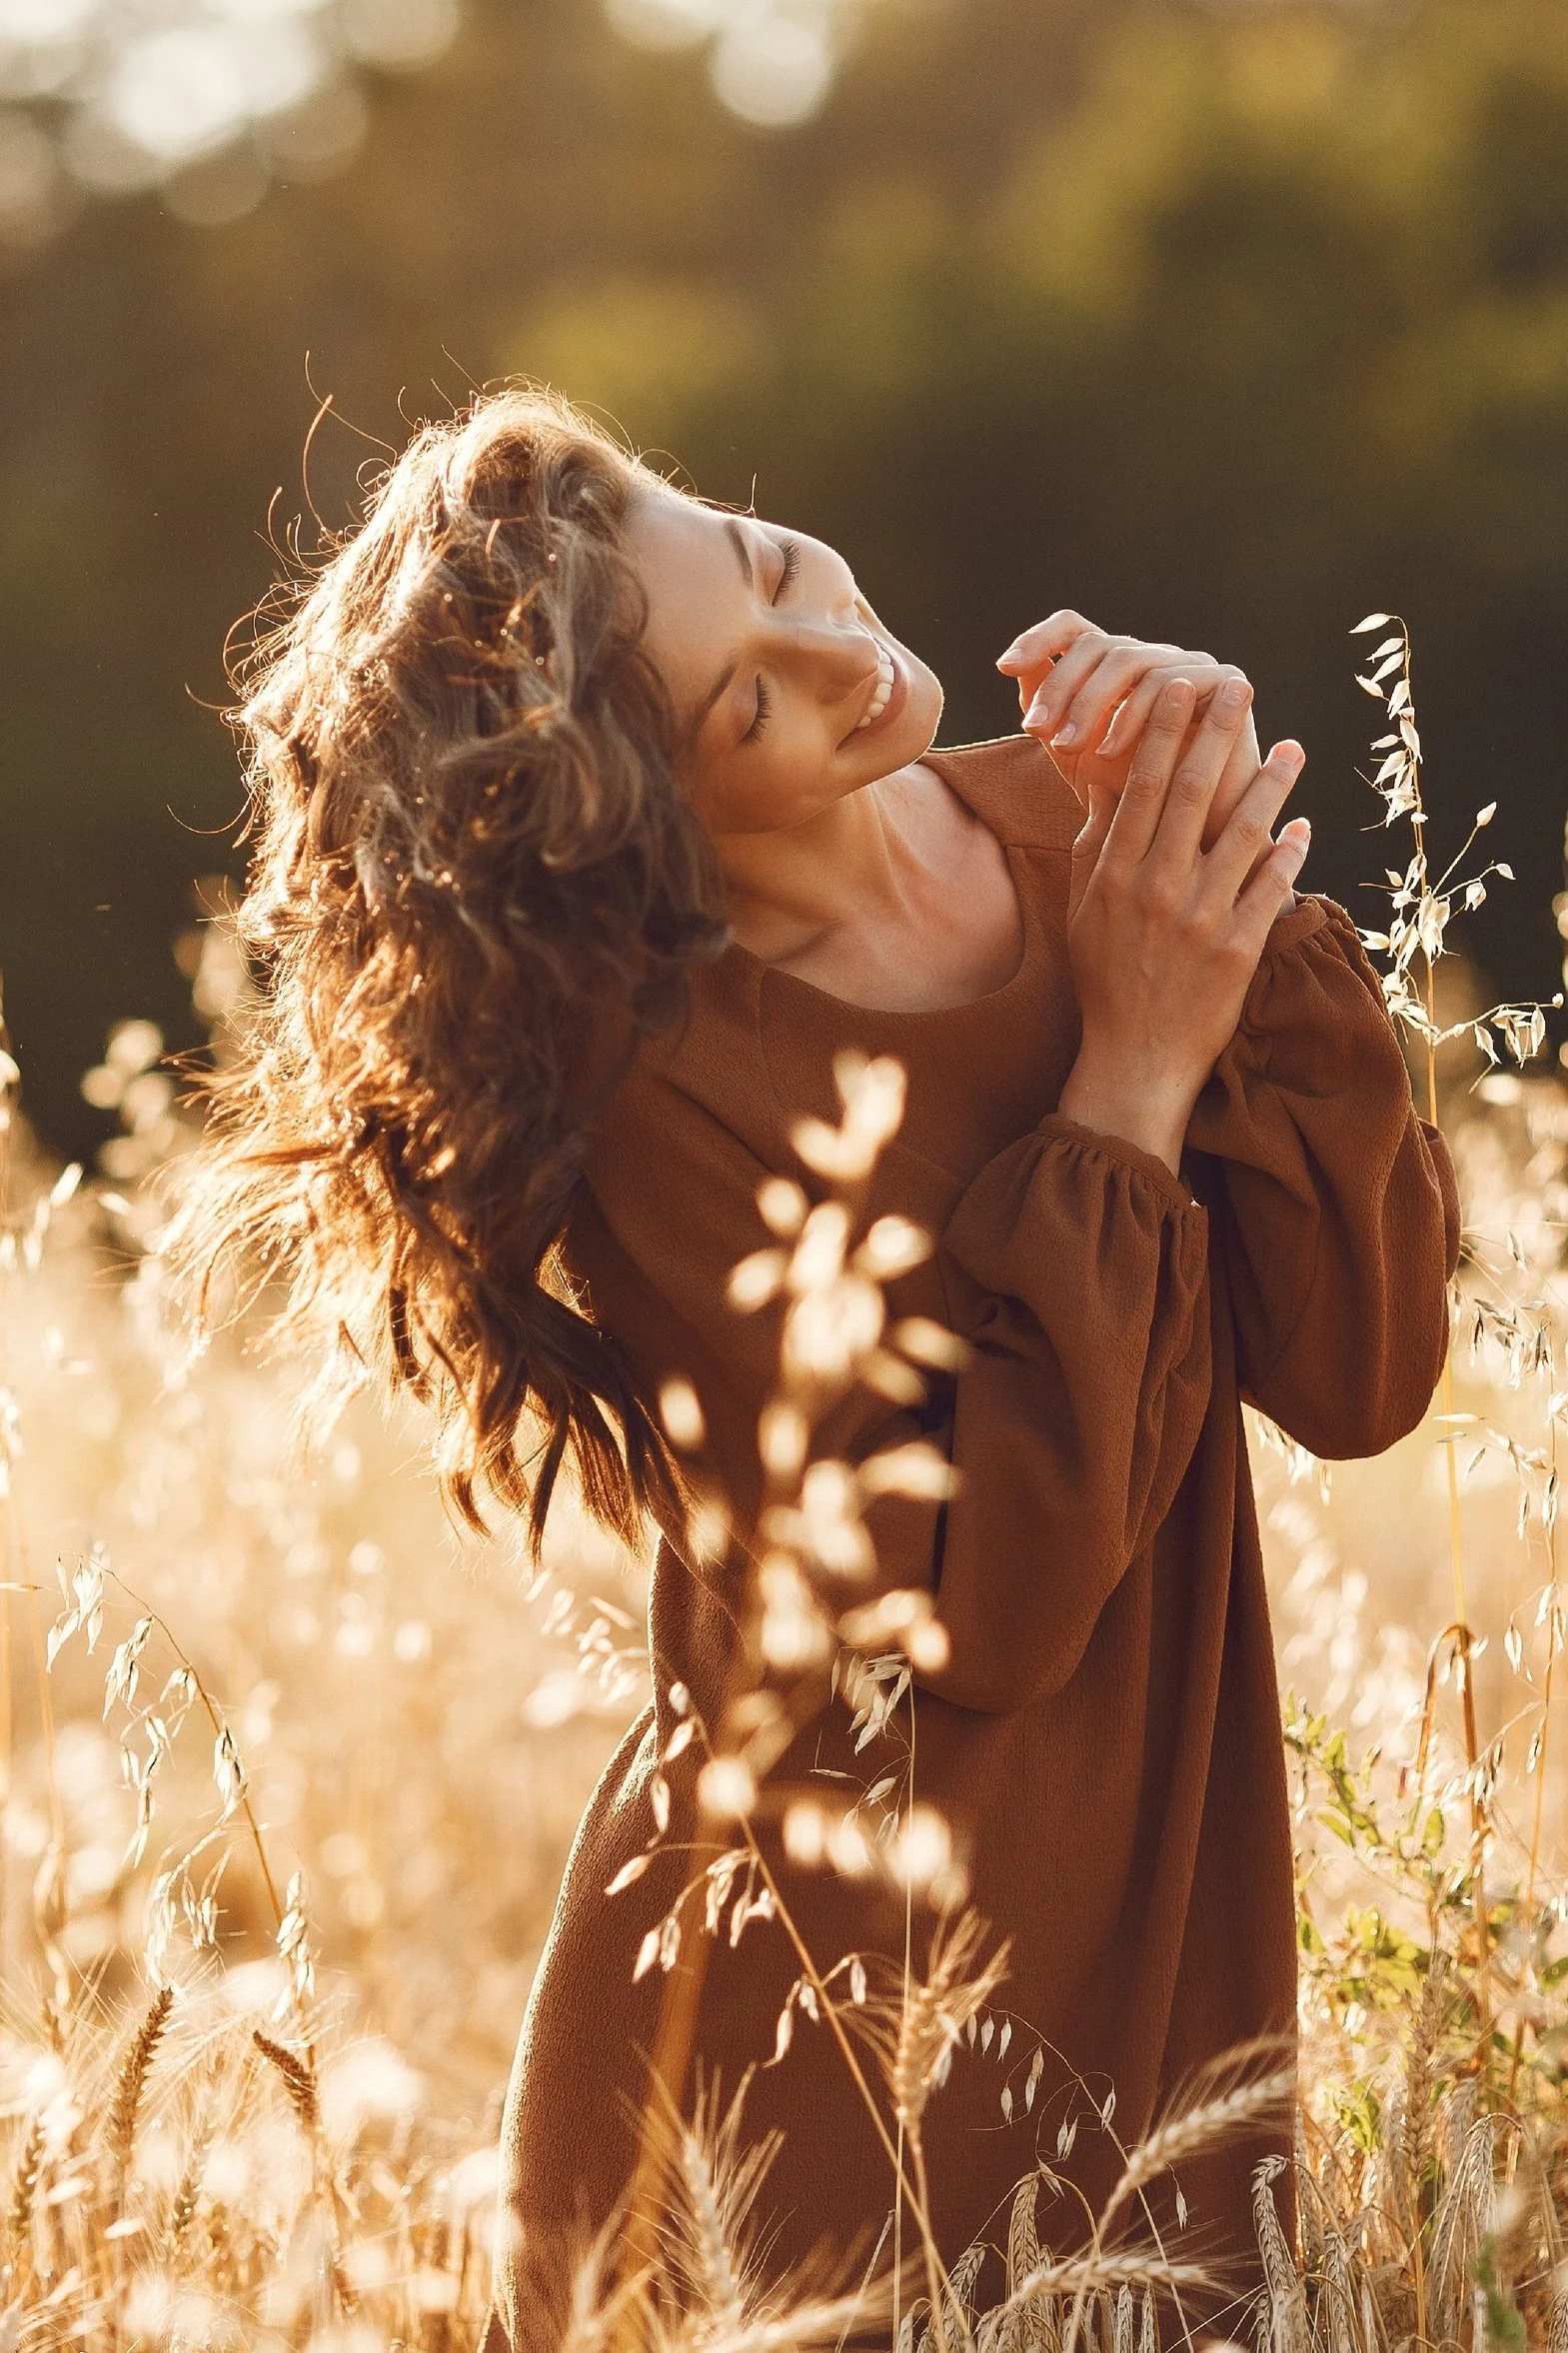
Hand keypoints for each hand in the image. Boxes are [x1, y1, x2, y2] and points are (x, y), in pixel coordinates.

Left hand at [997, 611, 1260, 847]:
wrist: (1192, 840)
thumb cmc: (1133, 800)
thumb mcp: (1077, 755)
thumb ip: (1050, 715)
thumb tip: (1016, 669)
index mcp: (1117, 669)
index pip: (1075, 629)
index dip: (1038, 638)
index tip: (1004, 668)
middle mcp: (1154, 658)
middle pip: (1098, 644)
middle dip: (1059, 686)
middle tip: (1035, 729)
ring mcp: (1191, 666)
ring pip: (1129, 659)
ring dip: (1089, 704)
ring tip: (1066, 748)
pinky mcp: (1225, 684)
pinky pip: (1170, 683)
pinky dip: (1132, 717)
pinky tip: (1110, 752)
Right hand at [1056, 675, 1310, 1173]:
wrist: (1134, 1058)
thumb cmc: (1106, 982)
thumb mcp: (1083, 913)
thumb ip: (1095, 850)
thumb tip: (1105, 789)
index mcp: (1115, 876)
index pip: (1140, 788)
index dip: (1162, 733)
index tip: (1179, 688)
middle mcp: (1156, 890)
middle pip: (1191, 794)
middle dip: (1216, 735)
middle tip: (1239, 687)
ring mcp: (1200, 919)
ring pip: (1241, 835)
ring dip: (1269, 785)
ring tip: (1291, 748)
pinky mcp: (1237, 950)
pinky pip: (1270, 889)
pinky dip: (1289, 855)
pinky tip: (1302, 825)